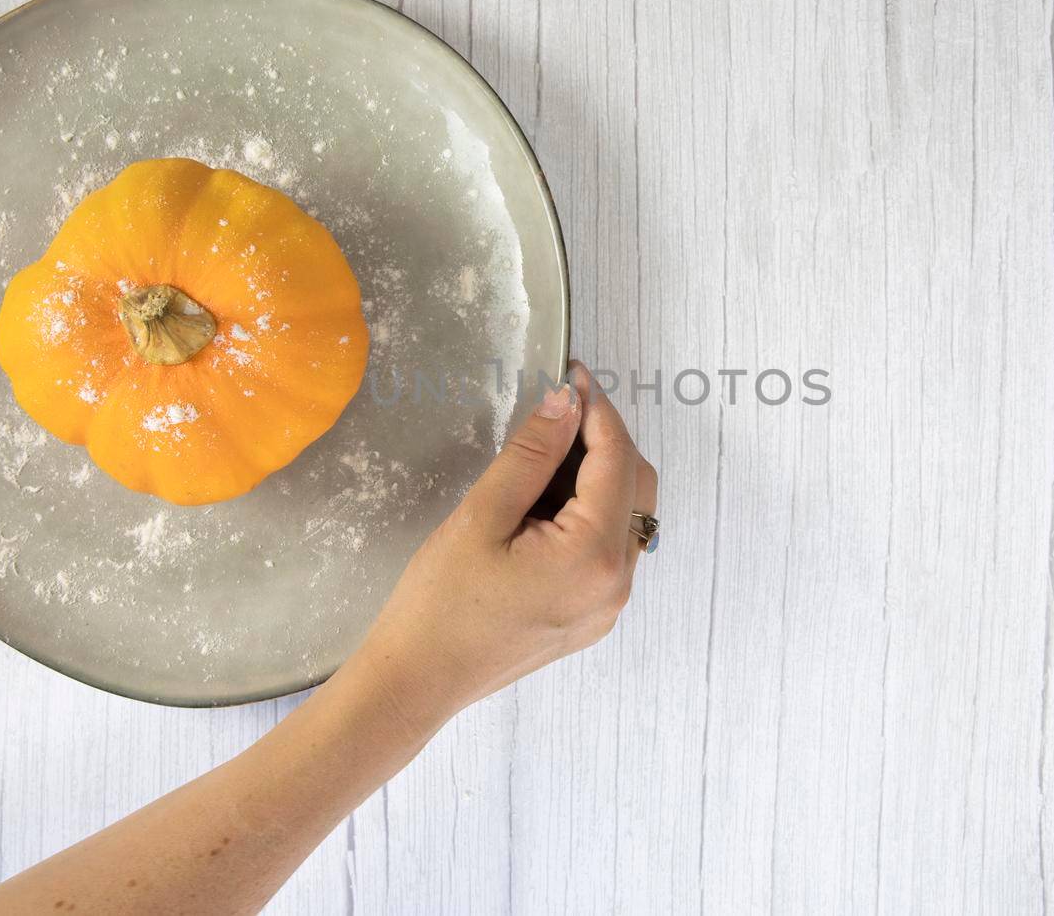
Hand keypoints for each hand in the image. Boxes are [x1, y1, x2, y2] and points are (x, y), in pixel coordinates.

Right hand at [357, 360, 658, 727]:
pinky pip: (609, 548)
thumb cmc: (438, 603)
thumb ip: (531, 454)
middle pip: (635, 487)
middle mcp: (617, 584)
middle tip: (557, 408)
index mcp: (594, 557)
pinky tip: (546, 501)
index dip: (598, 409)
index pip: (616, 460)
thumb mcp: (481, 516)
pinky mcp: (592, 616)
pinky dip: (590, 513)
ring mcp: (608, 606)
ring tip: (546, 452)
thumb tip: (565, 402)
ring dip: (598, 476)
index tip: (573, 373)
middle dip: (604, 440)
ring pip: (627, 517)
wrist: (418, 681)